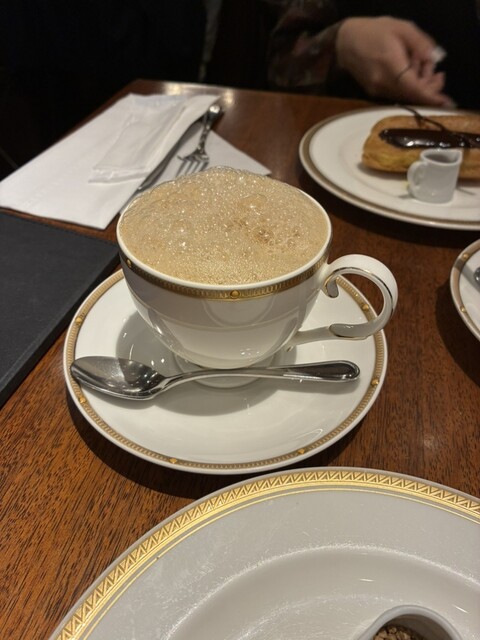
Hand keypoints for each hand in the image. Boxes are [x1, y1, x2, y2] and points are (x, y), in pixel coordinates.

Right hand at [336, 16, 453, 105]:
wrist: (344, 42)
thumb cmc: (374, 31)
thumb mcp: (402, 28)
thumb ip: (421, 43)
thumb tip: (435, 58)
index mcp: (391, 65)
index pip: (414, 88)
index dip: (431, 96)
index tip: (446, 103)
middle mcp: (383, 83)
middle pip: (412, 94)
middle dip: (429, 88)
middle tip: (439, 74)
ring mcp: (377, 90)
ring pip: (405, 95)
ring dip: (419, 86)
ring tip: (422, 66)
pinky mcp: (374, 92)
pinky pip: (397, 93)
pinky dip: (408, 86)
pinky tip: (409, 71)